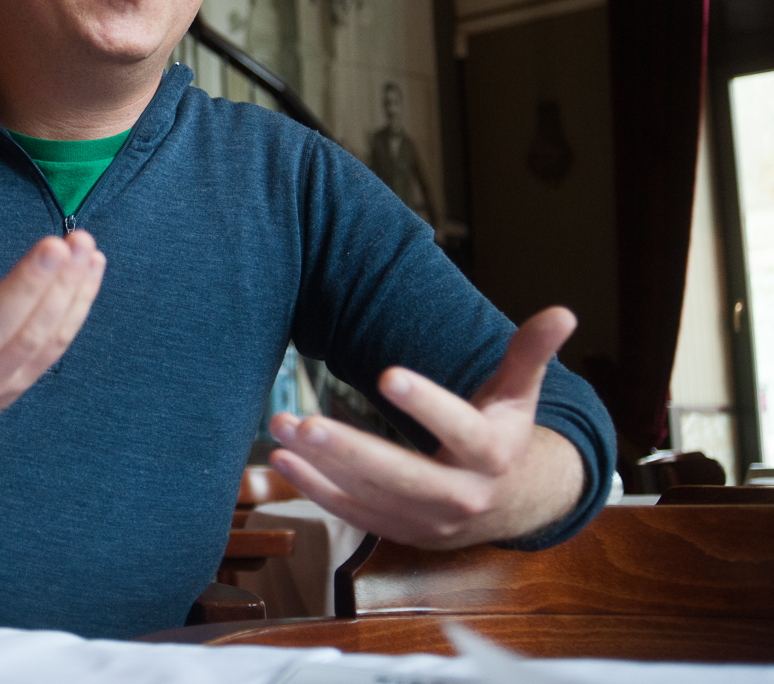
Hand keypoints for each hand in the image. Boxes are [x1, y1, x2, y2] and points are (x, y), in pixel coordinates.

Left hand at [268, 306, 584, 548]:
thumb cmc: (503, 434)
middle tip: (304, 422)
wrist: (510, 506)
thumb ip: (530, 354)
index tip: (387, 374)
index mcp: (493, 455)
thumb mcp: (519, 396)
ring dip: (320, 465)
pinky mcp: (401, 533)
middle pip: (404, 476)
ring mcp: (429, 521)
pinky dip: (316, 490)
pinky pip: (354, 514)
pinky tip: (281, 461)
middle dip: (352, 450)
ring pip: (370, 496)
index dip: (427, 405)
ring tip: (281, 429)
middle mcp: (462, 496)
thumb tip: (563, 312)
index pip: (460, 429)